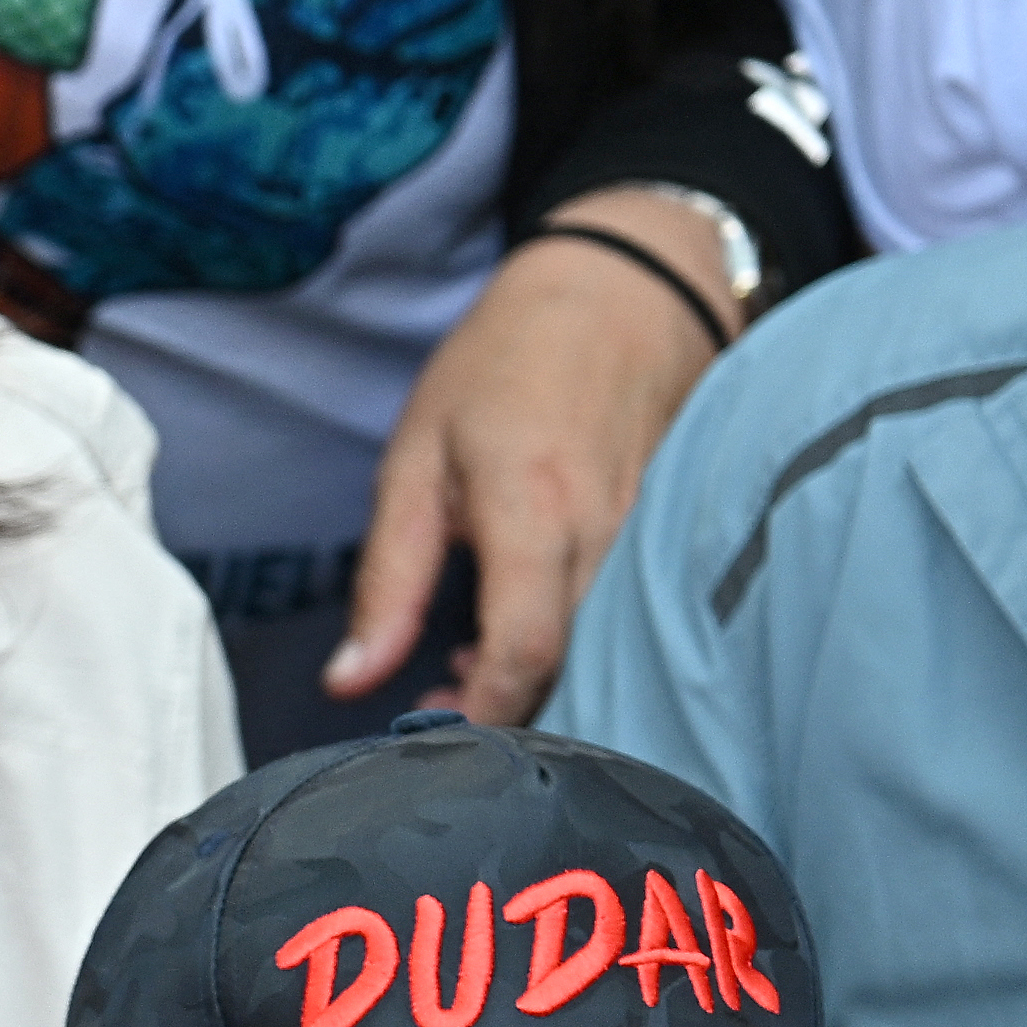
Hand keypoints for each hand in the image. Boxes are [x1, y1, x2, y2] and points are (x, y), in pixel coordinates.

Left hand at [330, 195, 722, 722]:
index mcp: (535, 512)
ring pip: (606, 649)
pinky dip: (581, 637)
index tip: (435, 734)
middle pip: (571, 668)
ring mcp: (655, 539)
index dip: (482, 715)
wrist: (623, 292)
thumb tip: (350, 681)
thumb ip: (387, 581)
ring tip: (474, 653)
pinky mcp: (676, 538)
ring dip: (540, 673)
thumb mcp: (414, 460)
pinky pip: (634, 615)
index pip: (525, 654)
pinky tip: (532, 618)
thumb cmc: (504, 366)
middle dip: (506, 706)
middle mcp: (608, 535)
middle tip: (439, 692)